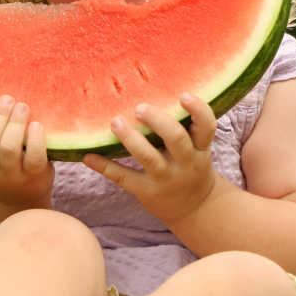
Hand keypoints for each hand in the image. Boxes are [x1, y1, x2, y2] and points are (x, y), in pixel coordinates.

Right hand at [0, 95, 54, 208]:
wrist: (22, 201)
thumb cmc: (3, 165)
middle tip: (8, 99)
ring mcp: (11, 176)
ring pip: (8, 148)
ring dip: (16, 123)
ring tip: (23, 107)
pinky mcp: (34, 177)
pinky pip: (34, 157)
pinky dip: (36, 139)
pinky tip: (37, 125)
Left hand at [83, 93, 218, 225]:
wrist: (195, 208)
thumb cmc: (190, 165)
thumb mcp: (196, 148)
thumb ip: (184, 125)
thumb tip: (157, 87)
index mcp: (200, 148)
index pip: (207, 126)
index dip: (198, 110)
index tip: (183, 95)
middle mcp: (186, 162)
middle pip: (176, 139)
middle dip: (158, 121)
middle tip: (140, 107)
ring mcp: (166, 179)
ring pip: (149, 158)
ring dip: (131, 139)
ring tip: (115, 122)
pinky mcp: (147, 192)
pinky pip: (124, 178)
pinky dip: (105, 166)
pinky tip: (88, 156)